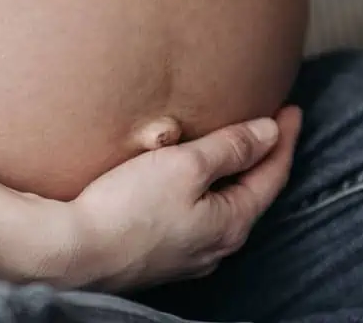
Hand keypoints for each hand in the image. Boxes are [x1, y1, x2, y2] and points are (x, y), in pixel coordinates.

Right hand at [66, 106, 302, 290]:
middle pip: (252, 193)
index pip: (272, 176)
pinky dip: (206, 188)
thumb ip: (230, 148)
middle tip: (271, 124)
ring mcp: (187, 252)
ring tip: (235, 146)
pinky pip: (197, 214)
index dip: (284, 139)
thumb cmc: (128, 207)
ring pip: (223, 205)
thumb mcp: (186, 165)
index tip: (291, 110)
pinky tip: (190, 177)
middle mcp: (215, 245)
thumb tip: (269, 133)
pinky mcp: (159, 251)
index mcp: (230, 223)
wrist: (71, 252)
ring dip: (233, 173)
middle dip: (263, 157)